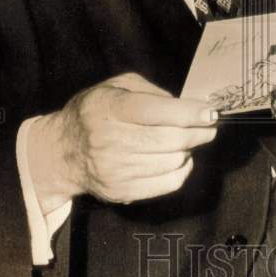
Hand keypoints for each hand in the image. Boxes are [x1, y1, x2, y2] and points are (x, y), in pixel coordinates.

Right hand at [28, 73, 217, 211]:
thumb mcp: (117, 86)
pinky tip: (178, 159)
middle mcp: (110, 139)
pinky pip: (168, 183)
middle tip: (209, 127)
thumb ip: (151, 91)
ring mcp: (115, 169)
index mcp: (110, 108)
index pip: (156, 112)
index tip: (211, 113)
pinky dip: (182, 170)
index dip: (188, 113)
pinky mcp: (121, 190)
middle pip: (170, 139)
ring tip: (185, 141)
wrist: (64, 151)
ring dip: (189, 150)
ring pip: (173, 161)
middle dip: (198, 132)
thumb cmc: (96, 111)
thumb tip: (185, 106)